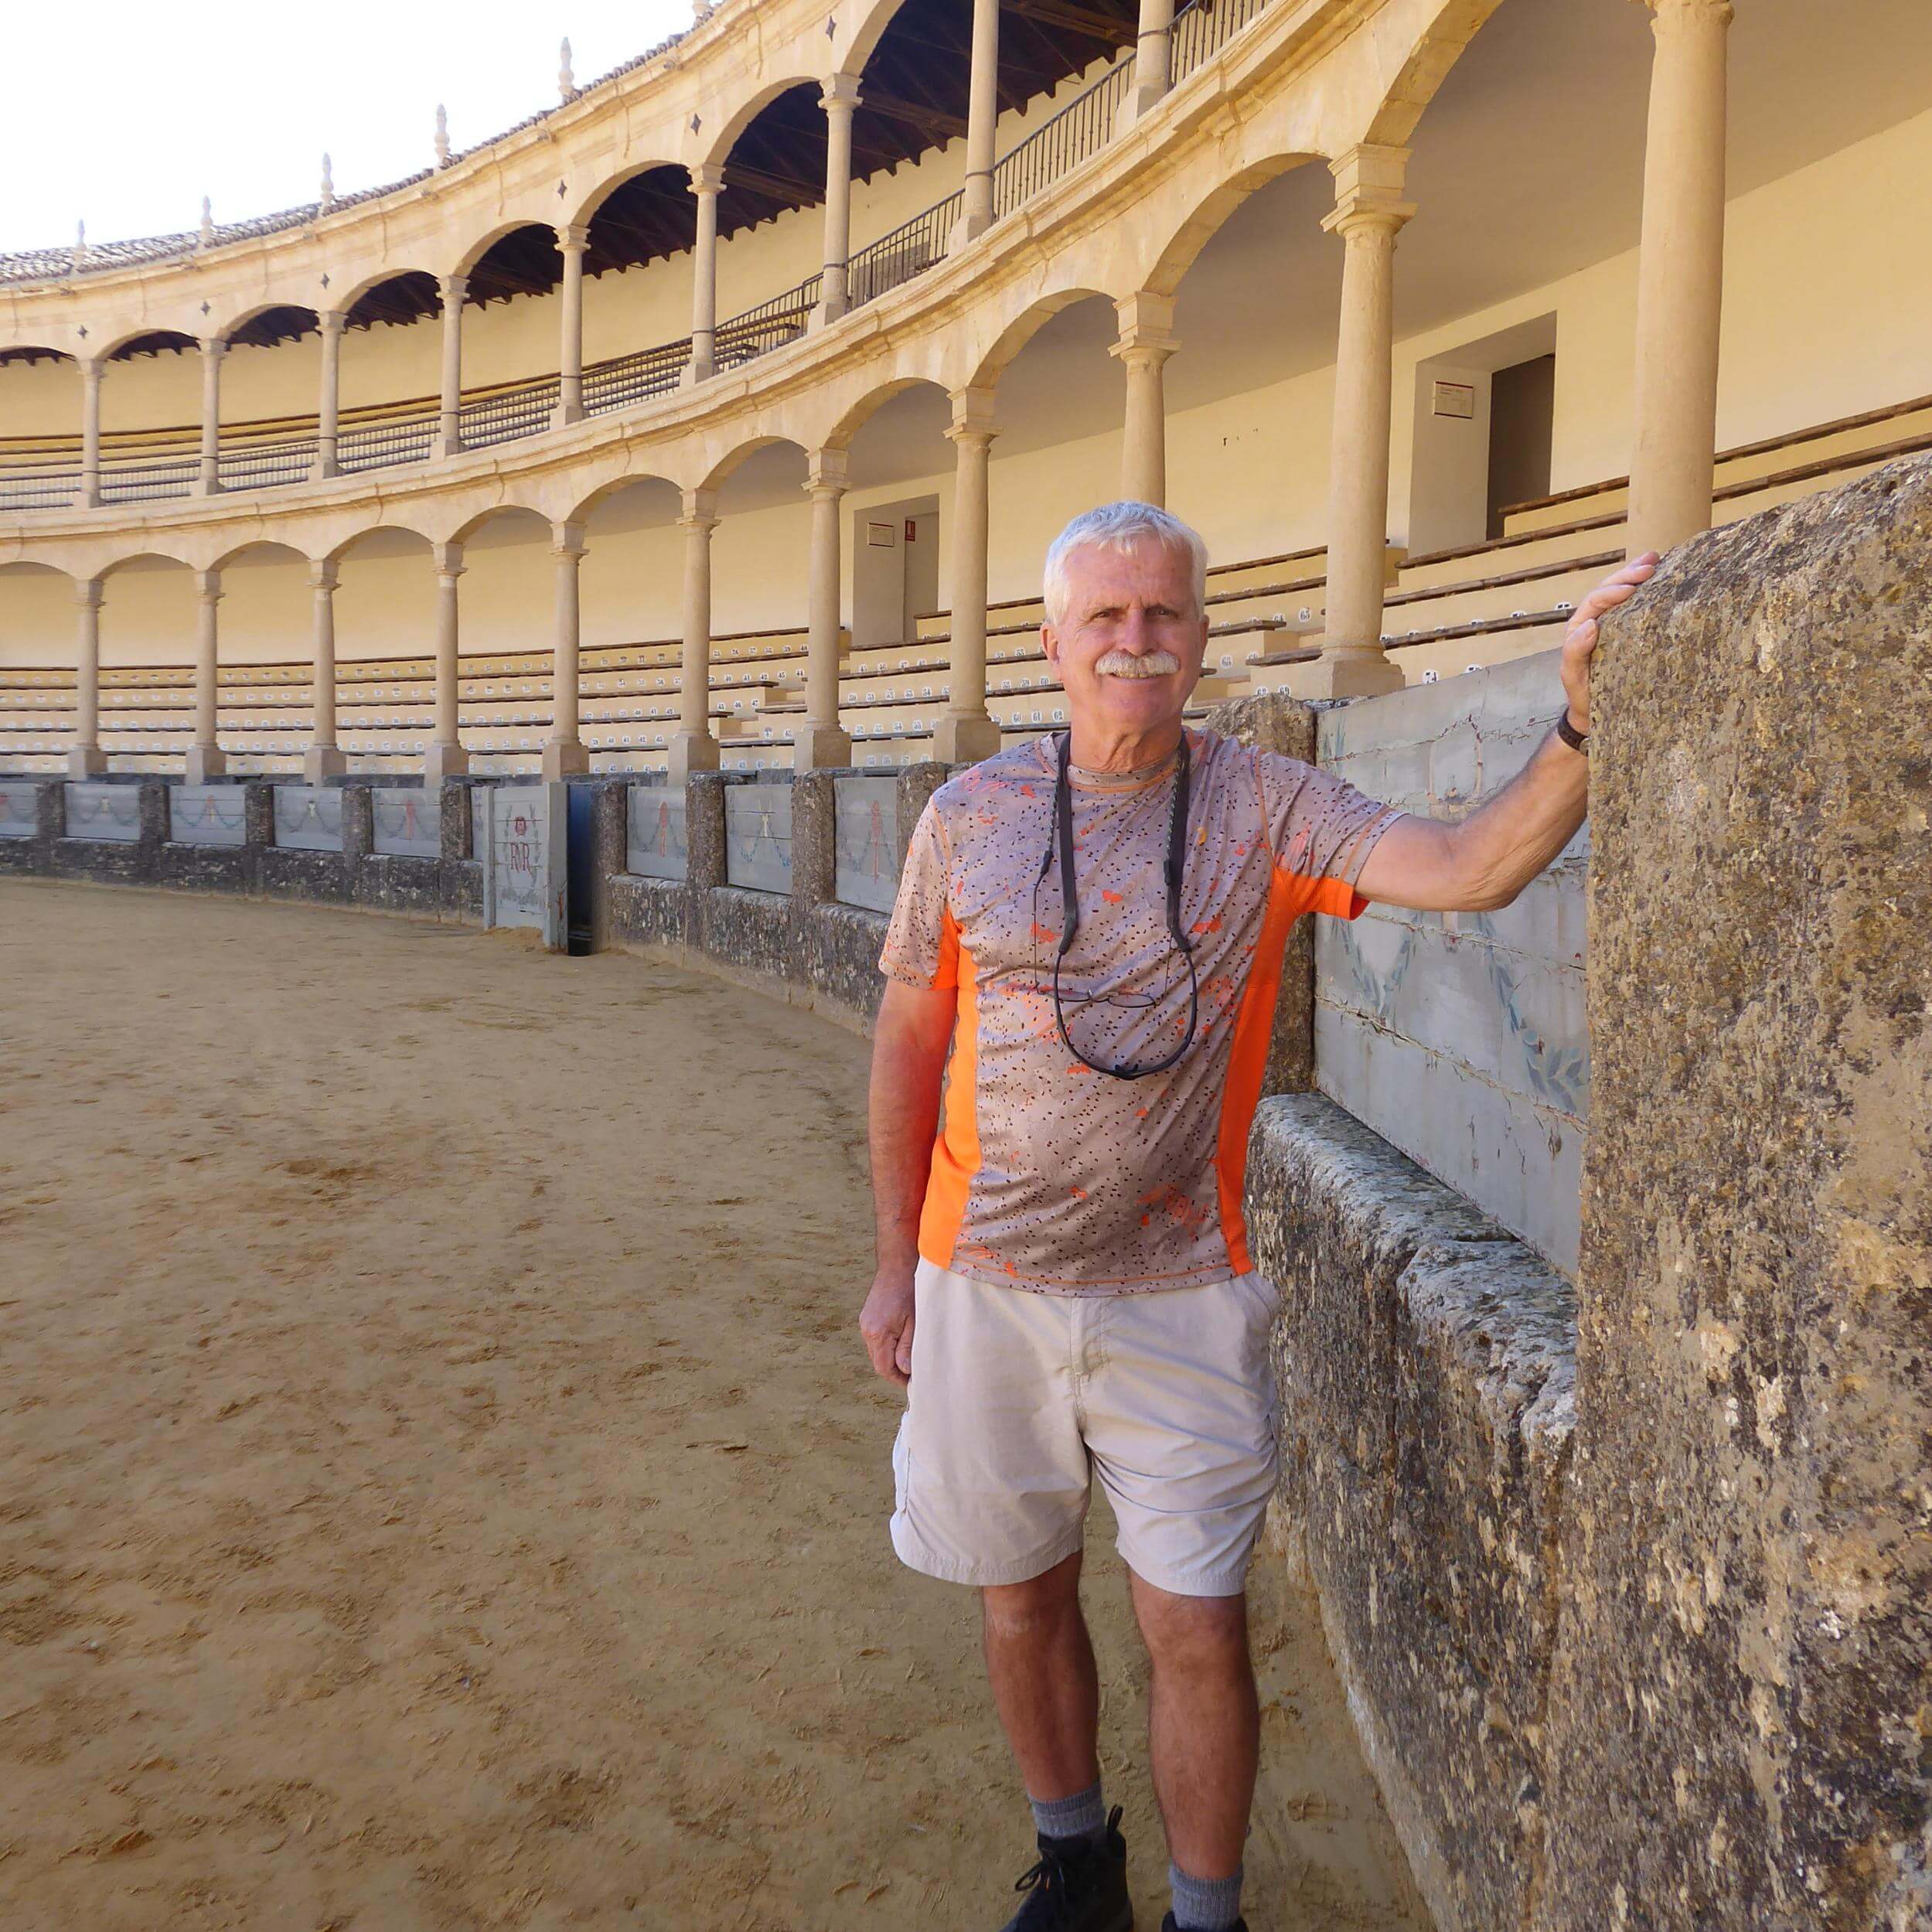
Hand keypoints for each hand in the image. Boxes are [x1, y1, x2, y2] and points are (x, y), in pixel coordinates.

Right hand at [859, 1266, 915, 1385]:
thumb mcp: (915, 1322)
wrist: (897, 1265)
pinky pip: (875, 1340)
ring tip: (910, 1358)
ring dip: (891, 1358)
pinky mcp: (867, 1317)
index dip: (898, 1379)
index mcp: (877, 1334)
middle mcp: (866, 1330)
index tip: (913, 1383)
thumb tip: (906, 1371)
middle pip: (878, 1362)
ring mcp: (865, 1323)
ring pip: (876, 1352)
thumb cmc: (910, 1291)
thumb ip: (908, 1348)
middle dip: (895, 1371)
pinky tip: (901, 1341)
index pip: (884, 1368)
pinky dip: (887, 1346)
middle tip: (914, 1374)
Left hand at [1560, 552, 1657, 733]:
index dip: (1612, 591)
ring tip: (1656, 559)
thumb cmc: (1582, 693)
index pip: (1595, 601)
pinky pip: (1637, 607)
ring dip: (1638, 574)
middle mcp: (1596, 621)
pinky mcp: (1630, 632)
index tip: (1631, 589)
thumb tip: (1590, 624)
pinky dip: (1648, 591)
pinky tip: (1663, 577)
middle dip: (1629, 574)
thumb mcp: (1573, 675)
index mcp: (1581, 626)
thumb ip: (1575, 651)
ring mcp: (1614, 625)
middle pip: (1610, 589)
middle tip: (1651, 565)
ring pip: (1624, 593)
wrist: (1593, 712)